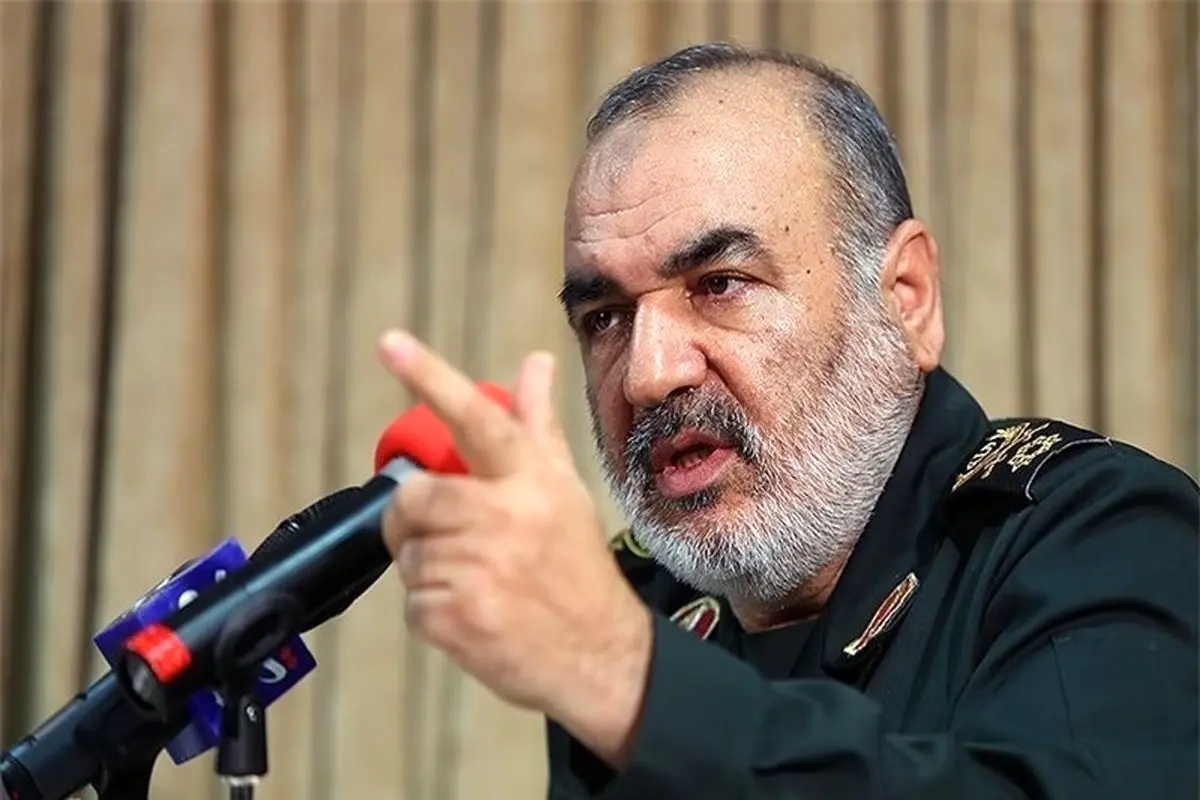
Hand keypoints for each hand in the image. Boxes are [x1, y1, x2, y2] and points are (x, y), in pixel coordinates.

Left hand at [377, 330, 652, 764]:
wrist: (597, 655)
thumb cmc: (575, 565)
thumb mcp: (564, 490)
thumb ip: (538, 426)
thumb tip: (535, 362)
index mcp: (531, 481)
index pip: (477, 419)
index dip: (431, 378)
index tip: (390, 343)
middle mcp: (506, 519)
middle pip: (413, 497)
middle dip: (415, 518)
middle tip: (447, 535)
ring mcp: (479, 571)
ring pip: (409, 554)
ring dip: (430, 569)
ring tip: (477, 581)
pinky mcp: (455, 618)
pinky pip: (411, 602)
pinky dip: (432, 611)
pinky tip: (474, 612)